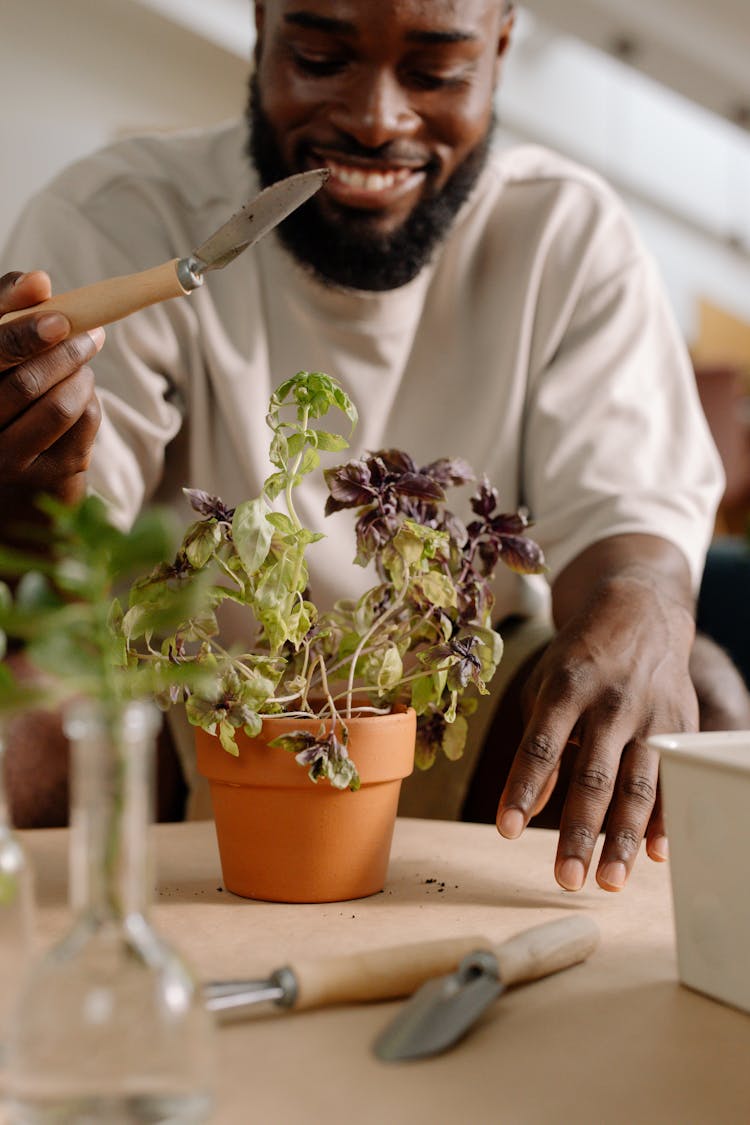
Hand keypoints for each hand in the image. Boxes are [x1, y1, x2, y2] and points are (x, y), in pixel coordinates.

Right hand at [0, 270, 102, 510]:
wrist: (15, 467)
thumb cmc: (3, 389)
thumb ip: (9, 306)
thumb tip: (39, 280)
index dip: (22, 336)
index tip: (59, 318)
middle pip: (24, 383)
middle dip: (65, 352)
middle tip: (89, 335)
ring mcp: (8, 460)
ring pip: (59, 405)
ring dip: (80, 375)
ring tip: (82, 364)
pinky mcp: (48, 477)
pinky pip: (84, 424)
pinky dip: (90, 398)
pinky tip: (80, 392)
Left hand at [496, 542, 697, 891]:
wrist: (641, 610)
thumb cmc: (581, 658)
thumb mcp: (547, 687)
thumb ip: (540, 747)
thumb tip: (527, 809)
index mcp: (567, 687)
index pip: (540, 746)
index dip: (523, 790)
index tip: (508, 832)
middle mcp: (612, 701)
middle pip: (594, 775)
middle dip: (580, 832)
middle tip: (566, 880)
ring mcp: (652, 714)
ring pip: (639, 785)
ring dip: (623, 839)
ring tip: (608, 882)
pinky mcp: (682, 725)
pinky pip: (675, 781)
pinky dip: (667, 820)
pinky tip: (657, 856)